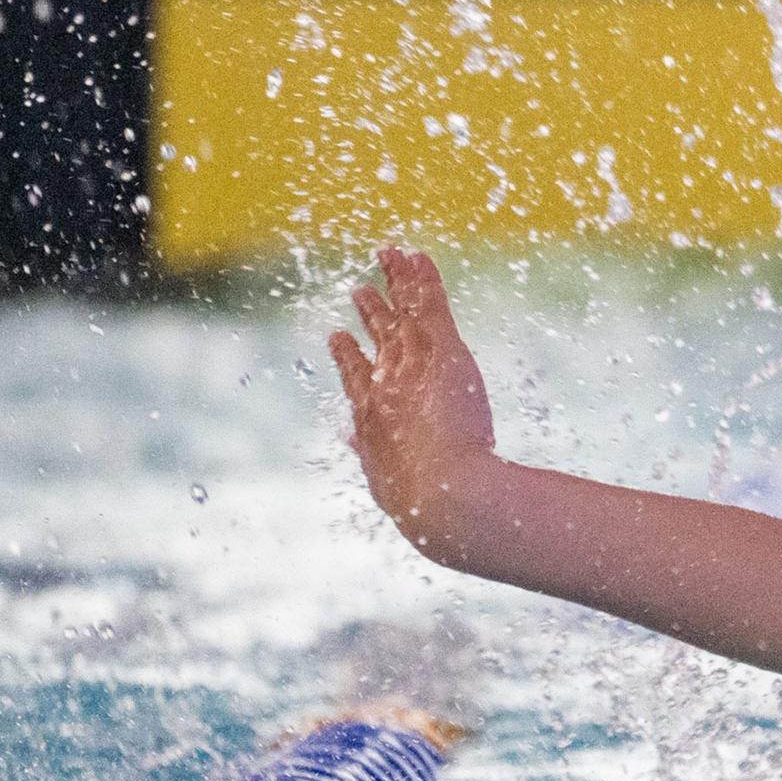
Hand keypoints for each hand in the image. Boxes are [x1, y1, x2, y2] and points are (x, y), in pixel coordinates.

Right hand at [328, 246, 502, 565]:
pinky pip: (428, 303)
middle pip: (377, 340)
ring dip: (395, 284)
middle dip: (370, 314)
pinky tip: (414, 254)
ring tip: (388, 258)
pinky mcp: (439, 350)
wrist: (442, 496)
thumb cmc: (435, 510)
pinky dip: (420, 278)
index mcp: (375, 421)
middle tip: (361, 290)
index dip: (350, 358)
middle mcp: (386, 387)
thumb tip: (419, 525)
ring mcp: (409, 366)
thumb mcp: (416, 504)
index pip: (359, 380)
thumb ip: (414, 502)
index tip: (339, 340)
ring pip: (401, 314)